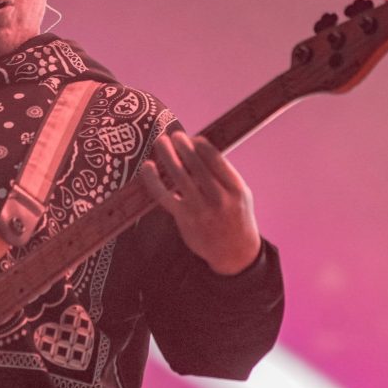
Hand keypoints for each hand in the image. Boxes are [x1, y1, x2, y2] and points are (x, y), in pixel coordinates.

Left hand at [139, 131, 260, 274]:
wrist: (235, 252)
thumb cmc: (235, 216)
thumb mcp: (240, 194)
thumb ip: (223, 174)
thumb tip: (197, 147)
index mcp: (236, 188)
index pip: (215, 160)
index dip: (200, 145)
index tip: (193, 138)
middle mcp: (219, 198)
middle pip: (196, 165)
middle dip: (182, 146)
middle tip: (173, 135)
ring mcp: (200, 209)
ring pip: (178, 176)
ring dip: (167, 155)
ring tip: (161, 142)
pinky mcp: (184, 218)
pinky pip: (163, 195)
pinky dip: (153, 179)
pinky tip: (147, 167)